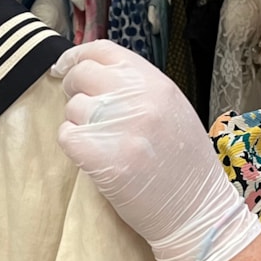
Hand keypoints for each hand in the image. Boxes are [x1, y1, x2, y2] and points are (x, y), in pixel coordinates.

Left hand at [53, 40, 260, 260]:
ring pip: (73, 108)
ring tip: (102, 141)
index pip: (104, 50)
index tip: (65, 67)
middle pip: (82, 74)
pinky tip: (93, 156)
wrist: (195, 210)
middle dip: (73, 88)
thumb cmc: (184, 163)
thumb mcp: (172, 109)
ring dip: (78, 123)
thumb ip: (137, 88)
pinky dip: (73, 145)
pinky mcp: (100, 157)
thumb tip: (94, 74)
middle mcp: (138, 99)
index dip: (77, 56)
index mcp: (156, 83)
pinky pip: (67, 136)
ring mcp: (118, 127)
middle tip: (82, 108)